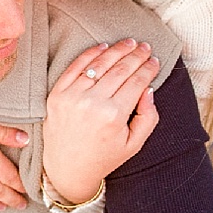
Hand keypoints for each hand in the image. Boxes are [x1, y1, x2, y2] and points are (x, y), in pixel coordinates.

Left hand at [42, 41, 159, 204]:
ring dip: (116, 50)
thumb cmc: (104, 156)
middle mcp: (92, 103)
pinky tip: (103, 47)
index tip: (155, 61)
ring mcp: (72, 97)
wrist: (68, 169)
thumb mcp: (134, 143)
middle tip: (145, 47)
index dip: (148, 68)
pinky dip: (91, 54)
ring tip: (129, 43)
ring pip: (99, 64)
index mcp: (113, 115)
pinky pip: (75, 67)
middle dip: (136, 55)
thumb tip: (148, 89)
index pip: (136, 82)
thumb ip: (148, 117)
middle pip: (120, 69)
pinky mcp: (57, 94)